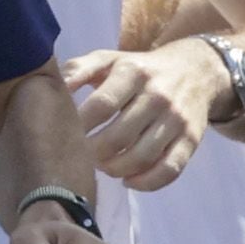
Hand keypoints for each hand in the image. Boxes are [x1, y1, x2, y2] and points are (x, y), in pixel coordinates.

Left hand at [66, 45, 205, 191]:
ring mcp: (177, 119)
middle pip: (118, 137)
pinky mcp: (192, 139)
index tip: (64, 136)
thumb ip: (76, 71)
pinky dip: (145, 183)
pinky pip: (169, 170)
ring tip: (102, 166)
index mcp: (132, 72)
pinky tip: (128, 180)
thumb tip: (49, 89)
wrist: (195, 70)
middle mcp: (157, 95)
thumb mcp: (108, 60)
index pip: (101, 106)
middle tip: (81, 156)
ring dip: (115, 170)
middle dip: (93, 154)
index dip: (79, 126)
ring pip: (142, 157)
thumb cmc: (138, 69)